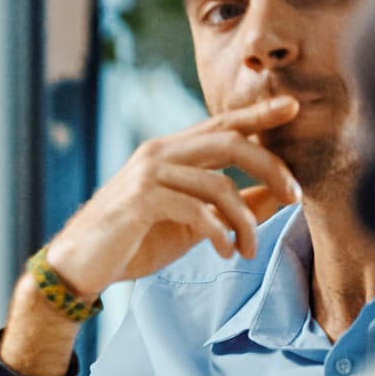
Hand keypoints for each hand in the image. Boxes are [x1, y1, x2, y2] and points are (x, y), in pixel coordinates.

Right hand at [44, 96, 303, 300]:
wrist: (78, 267)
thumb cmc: (132, 243)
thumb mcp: (191, 224)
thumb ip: (230, 207)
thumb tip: (277, 196)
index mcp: (168, 153)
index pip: (221, 125)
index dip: (258, 115)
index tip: (293, 108)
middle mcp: (158, 154)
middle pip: (230, 142)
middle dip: (271, 167)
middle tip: (296, 197)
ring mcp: (147, 175)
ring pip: (219, 185)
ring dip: (246, 222)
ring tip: (249, 250)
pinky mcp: (140, 201)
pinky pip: (197, 211)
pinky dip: (220, 234)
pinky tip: (224, 252)